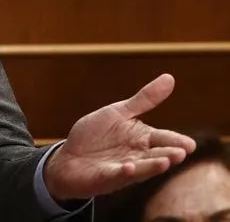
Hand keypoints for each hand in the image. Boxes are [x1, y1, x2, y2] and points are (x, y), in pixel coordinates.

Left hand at [44, 73, 195, 201]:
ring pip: (142, 168)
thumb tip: (170, 78)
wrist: (68, 158)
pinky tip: (127, 166)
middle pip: (157, 155)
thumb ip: (144, 100)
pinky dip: (124, 172)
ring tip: (165, 162)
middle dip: (169, 155)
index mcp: (142, 139)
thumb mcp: (118, 113)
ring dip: (152, 166)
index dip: (177, 141)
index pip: (164, 139)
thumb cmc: (95, 135)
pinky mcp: (107, 178)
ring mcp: (124, 169)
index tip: (190, 144)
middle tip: (181, 153)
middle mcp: (138, 156)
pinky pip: (117, 175)